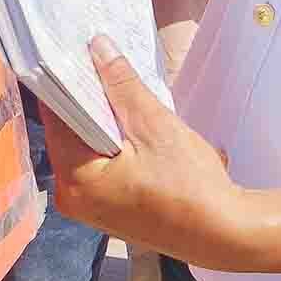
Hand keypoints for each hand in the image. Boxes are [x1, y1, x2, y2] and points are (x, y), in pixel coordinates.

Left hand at [44, 39, 260, 268]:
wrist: (224, 234)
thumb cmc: (190, 184)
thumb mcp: (154, 125)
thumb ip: (121, 85)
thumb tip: (97, 46)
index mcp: (75, 179)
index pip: (56, 115)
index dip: (64, 77)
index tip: (72, 47)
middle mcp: (71, 197)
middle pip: (68, 131)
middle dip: (84, 95)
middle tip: (95, 56)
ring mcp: (88, 206)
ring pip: (83, 146)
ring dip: (99, 116)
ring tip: (113, 80)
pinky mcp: (107, 208)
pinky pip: (96, 163)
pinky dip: (108, 140)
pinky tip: (125, 119)